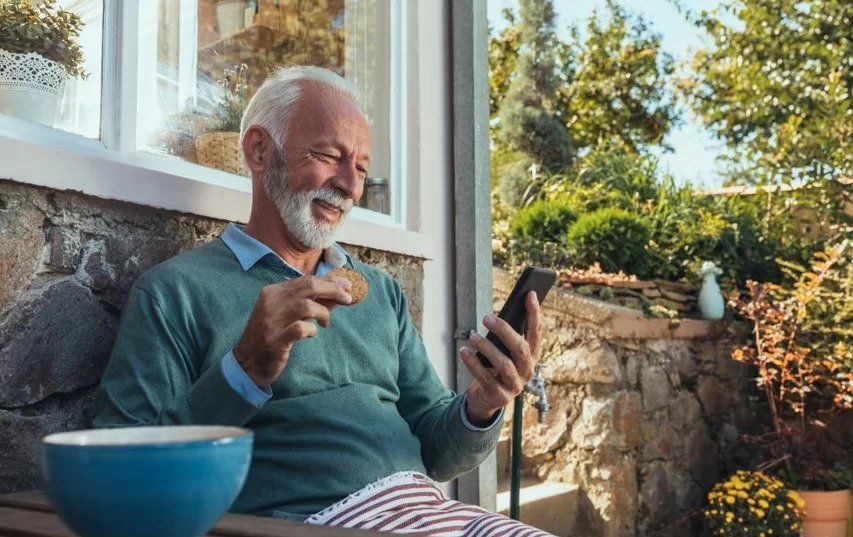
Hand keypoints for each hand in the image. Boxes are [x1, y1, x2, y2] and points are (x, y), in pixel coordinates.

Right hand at [234, 274, 352, 386]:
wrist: (247, 363)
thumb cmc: (272, 335)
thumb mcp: (287, 313)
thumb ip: (311, 301)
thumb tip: (339, 289)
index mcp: (272, 292)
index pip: (306, 279)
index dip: (330, 281)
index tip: (346, 287)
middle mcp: (270, 303)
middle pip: (309, 287)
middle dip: (333, 290)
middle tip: (347, 299)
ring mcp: (271, 321)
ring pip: (306, 306)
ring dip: (323, 313)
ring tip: (325, 323)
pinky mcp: (275, 340)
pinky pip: (301, 328)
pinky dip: (312, 330)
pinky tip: (311, 334)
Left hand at [459, 291, 542, 422]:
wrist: (486, 398)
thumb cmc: (495, 367)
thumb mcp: (503, 351)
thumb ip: (506, 336)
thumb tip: (498, 314)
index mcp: (532, 356)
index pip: (536, 333)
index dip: (534, 314)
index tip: (530, 294)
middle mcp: (528, 371)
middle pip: (521, 348)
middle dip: (505, 331)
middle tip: (487, 318)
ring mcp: (515, 385)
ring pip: (504, 364)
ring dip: (487, 347)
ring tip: (473, 336)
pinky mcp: (499, 396)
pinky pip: (486, 378)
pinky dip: (473, 363)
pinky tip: (464, 351)